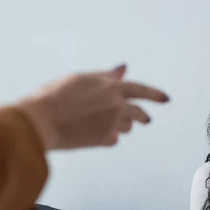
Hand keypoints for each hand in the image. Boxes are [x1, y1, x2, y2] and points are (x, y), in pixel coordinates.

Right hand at [19, 64, 169, 149]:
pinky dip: (106, 138)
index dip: (155, 94)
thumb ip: (105, 77)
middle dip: (143, 117)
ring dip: (119, 126)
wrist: (42, 119)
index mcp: (111, 86)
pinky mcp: (104, 139)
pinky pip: (113, 140)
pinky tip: (93, 136)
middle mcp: (116, 104)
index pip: (140, 89)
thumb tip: (123, 70)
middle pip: (138, 112)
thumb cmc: (56, 95)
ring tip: (102, 124)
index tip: (166, 99)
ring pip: (126, 127)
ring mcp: (112, 123)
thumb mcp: (81, 79)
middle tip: (147, 120)